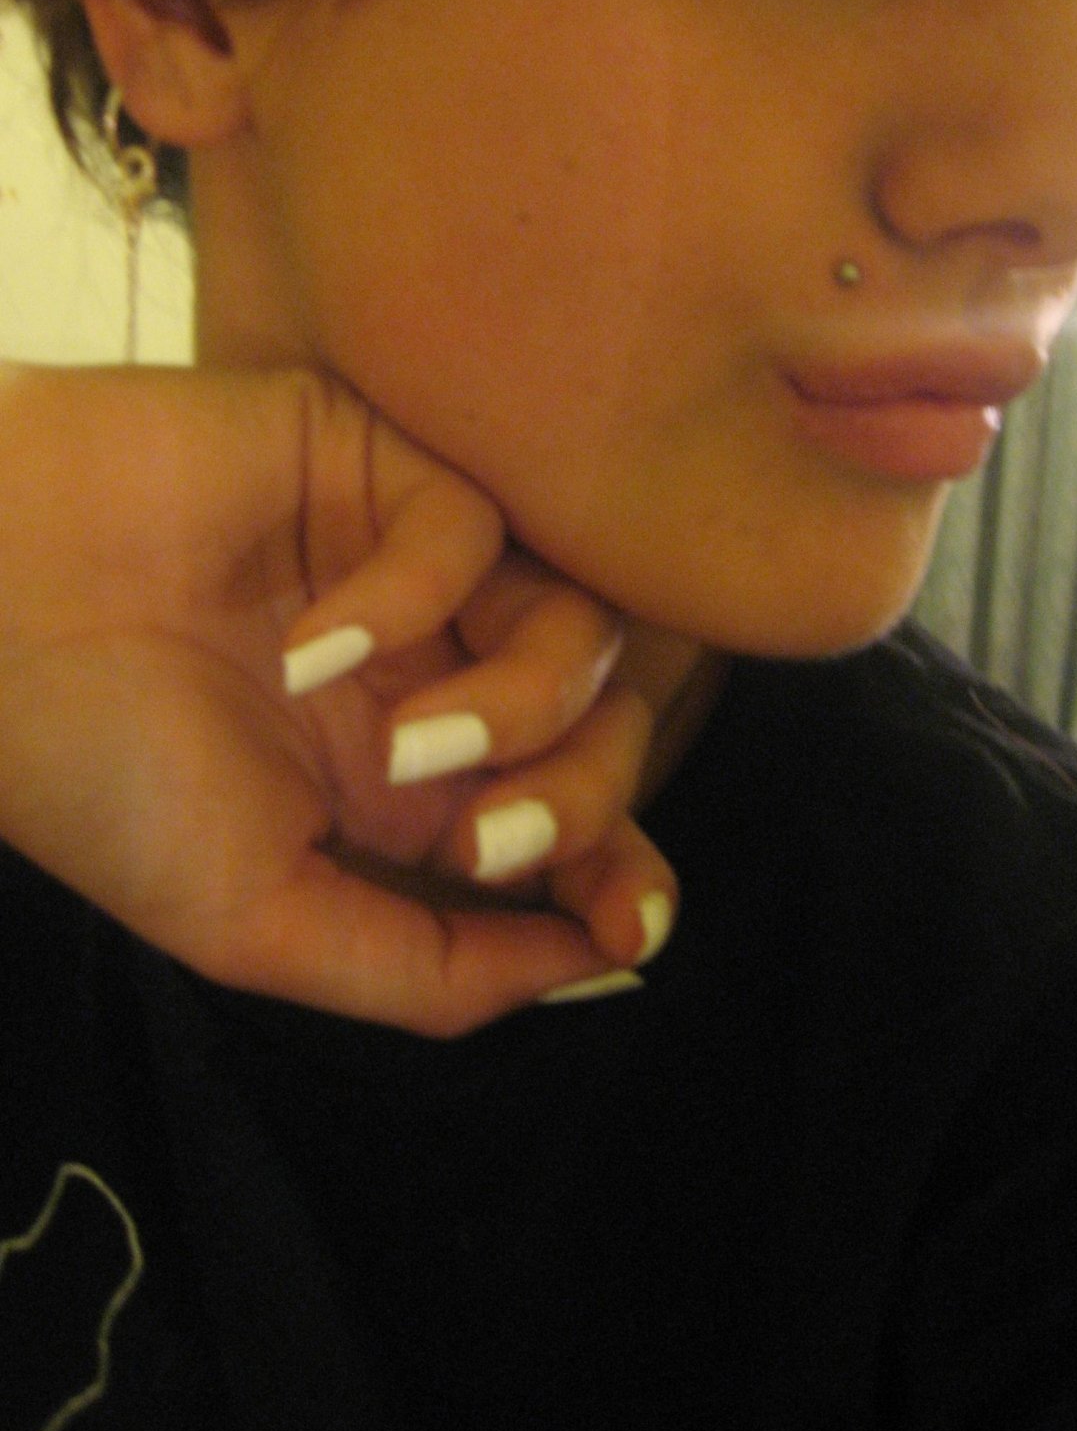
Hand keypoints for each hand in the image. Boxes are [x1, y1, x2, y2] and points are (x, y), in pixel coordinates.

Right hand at [0, 363, 697, 1033]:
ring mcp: (417, 566)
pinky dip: (412, 596)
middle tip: (483, 840)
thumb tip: (587, 967)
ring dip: (516, 704)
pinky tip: (311, 639)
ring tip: (401, 743)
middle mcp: (434, 668)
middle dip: (577, 800)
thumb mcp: (255, 919)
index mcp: (411, 779)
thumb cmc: (93, 773)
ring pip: (575, 624)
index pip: (575, 812)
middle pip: (604, 724)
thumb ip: (422, 964)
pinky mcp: (378, 462)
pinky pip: (477, 525)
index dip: (623, 869)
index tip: (629, 924)